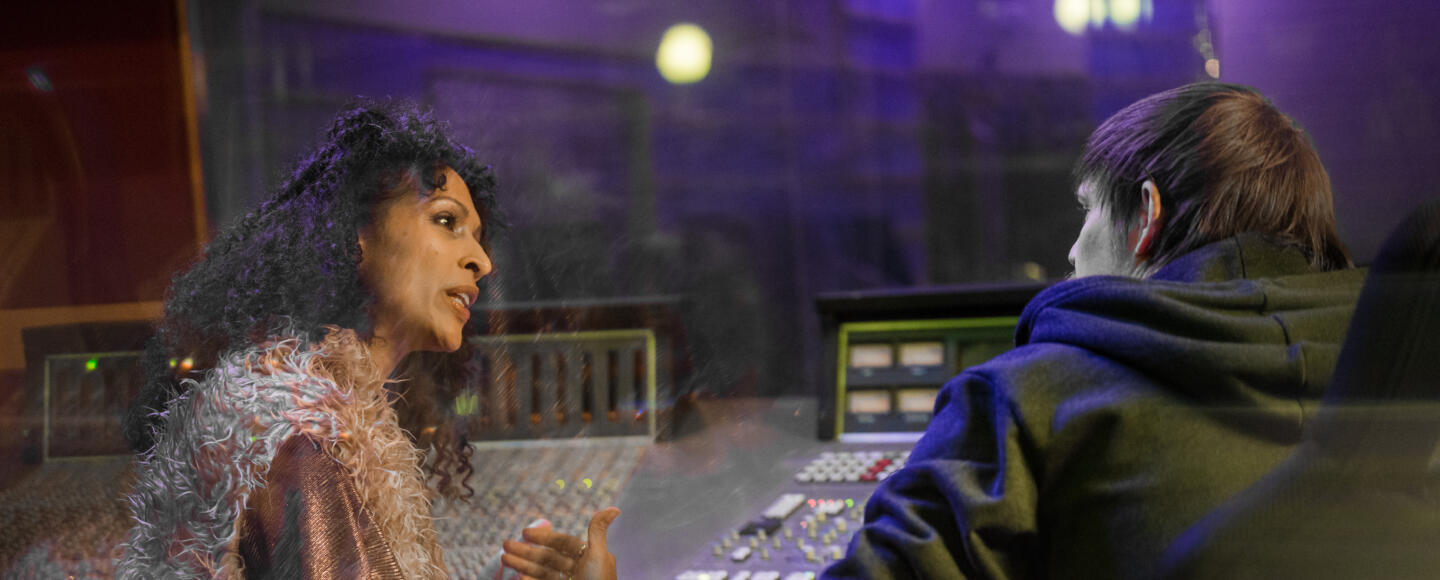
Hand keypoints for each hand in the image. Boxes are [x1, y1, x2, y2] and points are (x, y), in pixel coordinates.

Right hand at [501, 507, 619, 579]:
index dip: (544, 537)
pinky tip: (520, 578)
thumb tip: (615, 509)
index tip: (524, 533)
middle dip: (527, 551)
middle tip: (505, 545)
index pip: (563, 543)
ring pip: (541, 571)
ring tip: (504, 558)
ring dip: (522, 564)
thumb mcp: (598, 555)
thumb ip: (597, 532)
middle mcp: (578, 571)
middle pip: (548, 557)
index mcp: (589, 558)